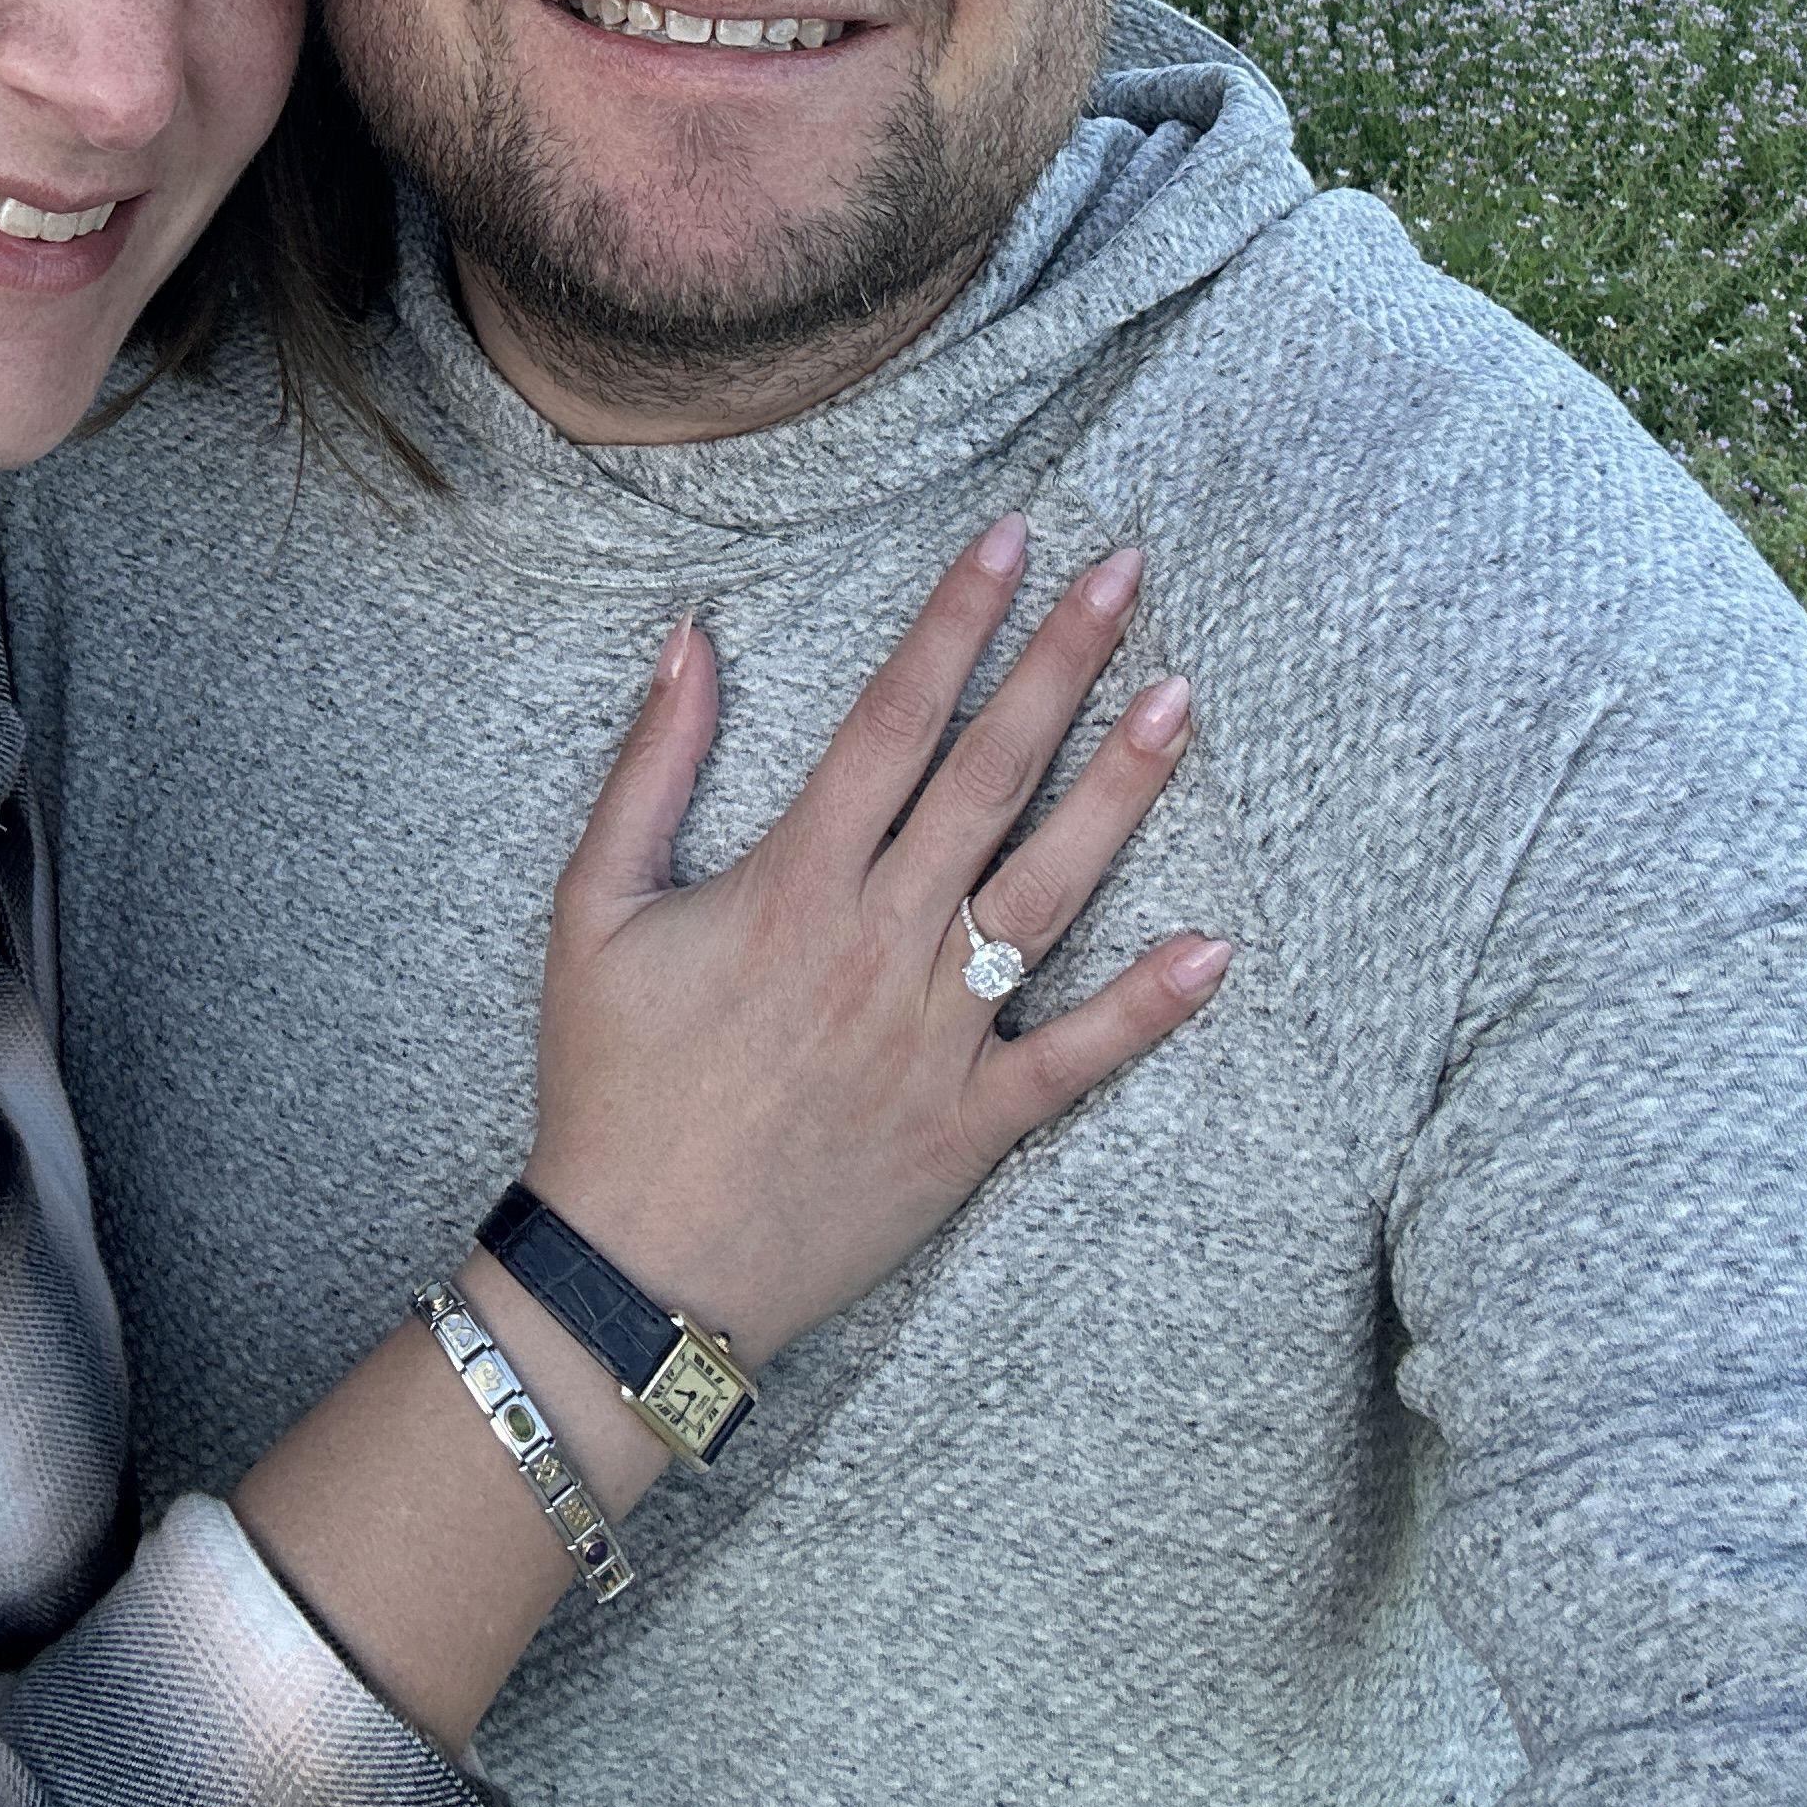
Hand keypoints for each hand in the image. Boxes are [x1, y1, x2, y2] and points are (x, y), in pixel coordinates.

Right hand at [519, 514, 1222, 1369]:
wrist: (637, 1269)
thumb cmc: (610, 1081)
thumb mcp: (590, 909)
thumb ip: (649, 770)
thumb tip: (690, 640)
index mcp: (792, 883)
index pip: (895, 718)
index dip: (956, 619)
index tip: (1012, 538)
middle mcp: (877, 944)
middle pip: (989, 775)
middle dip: (1062, 663)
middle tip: (1127, 573)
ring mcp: (933, 1038)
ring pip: (1048, 891)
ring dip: (1122, 791)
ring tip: (1182, 701)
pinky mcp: (969, 1128)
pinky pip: (1075, 1059)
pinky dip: (1148, 1007)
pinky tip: (1216, 946)